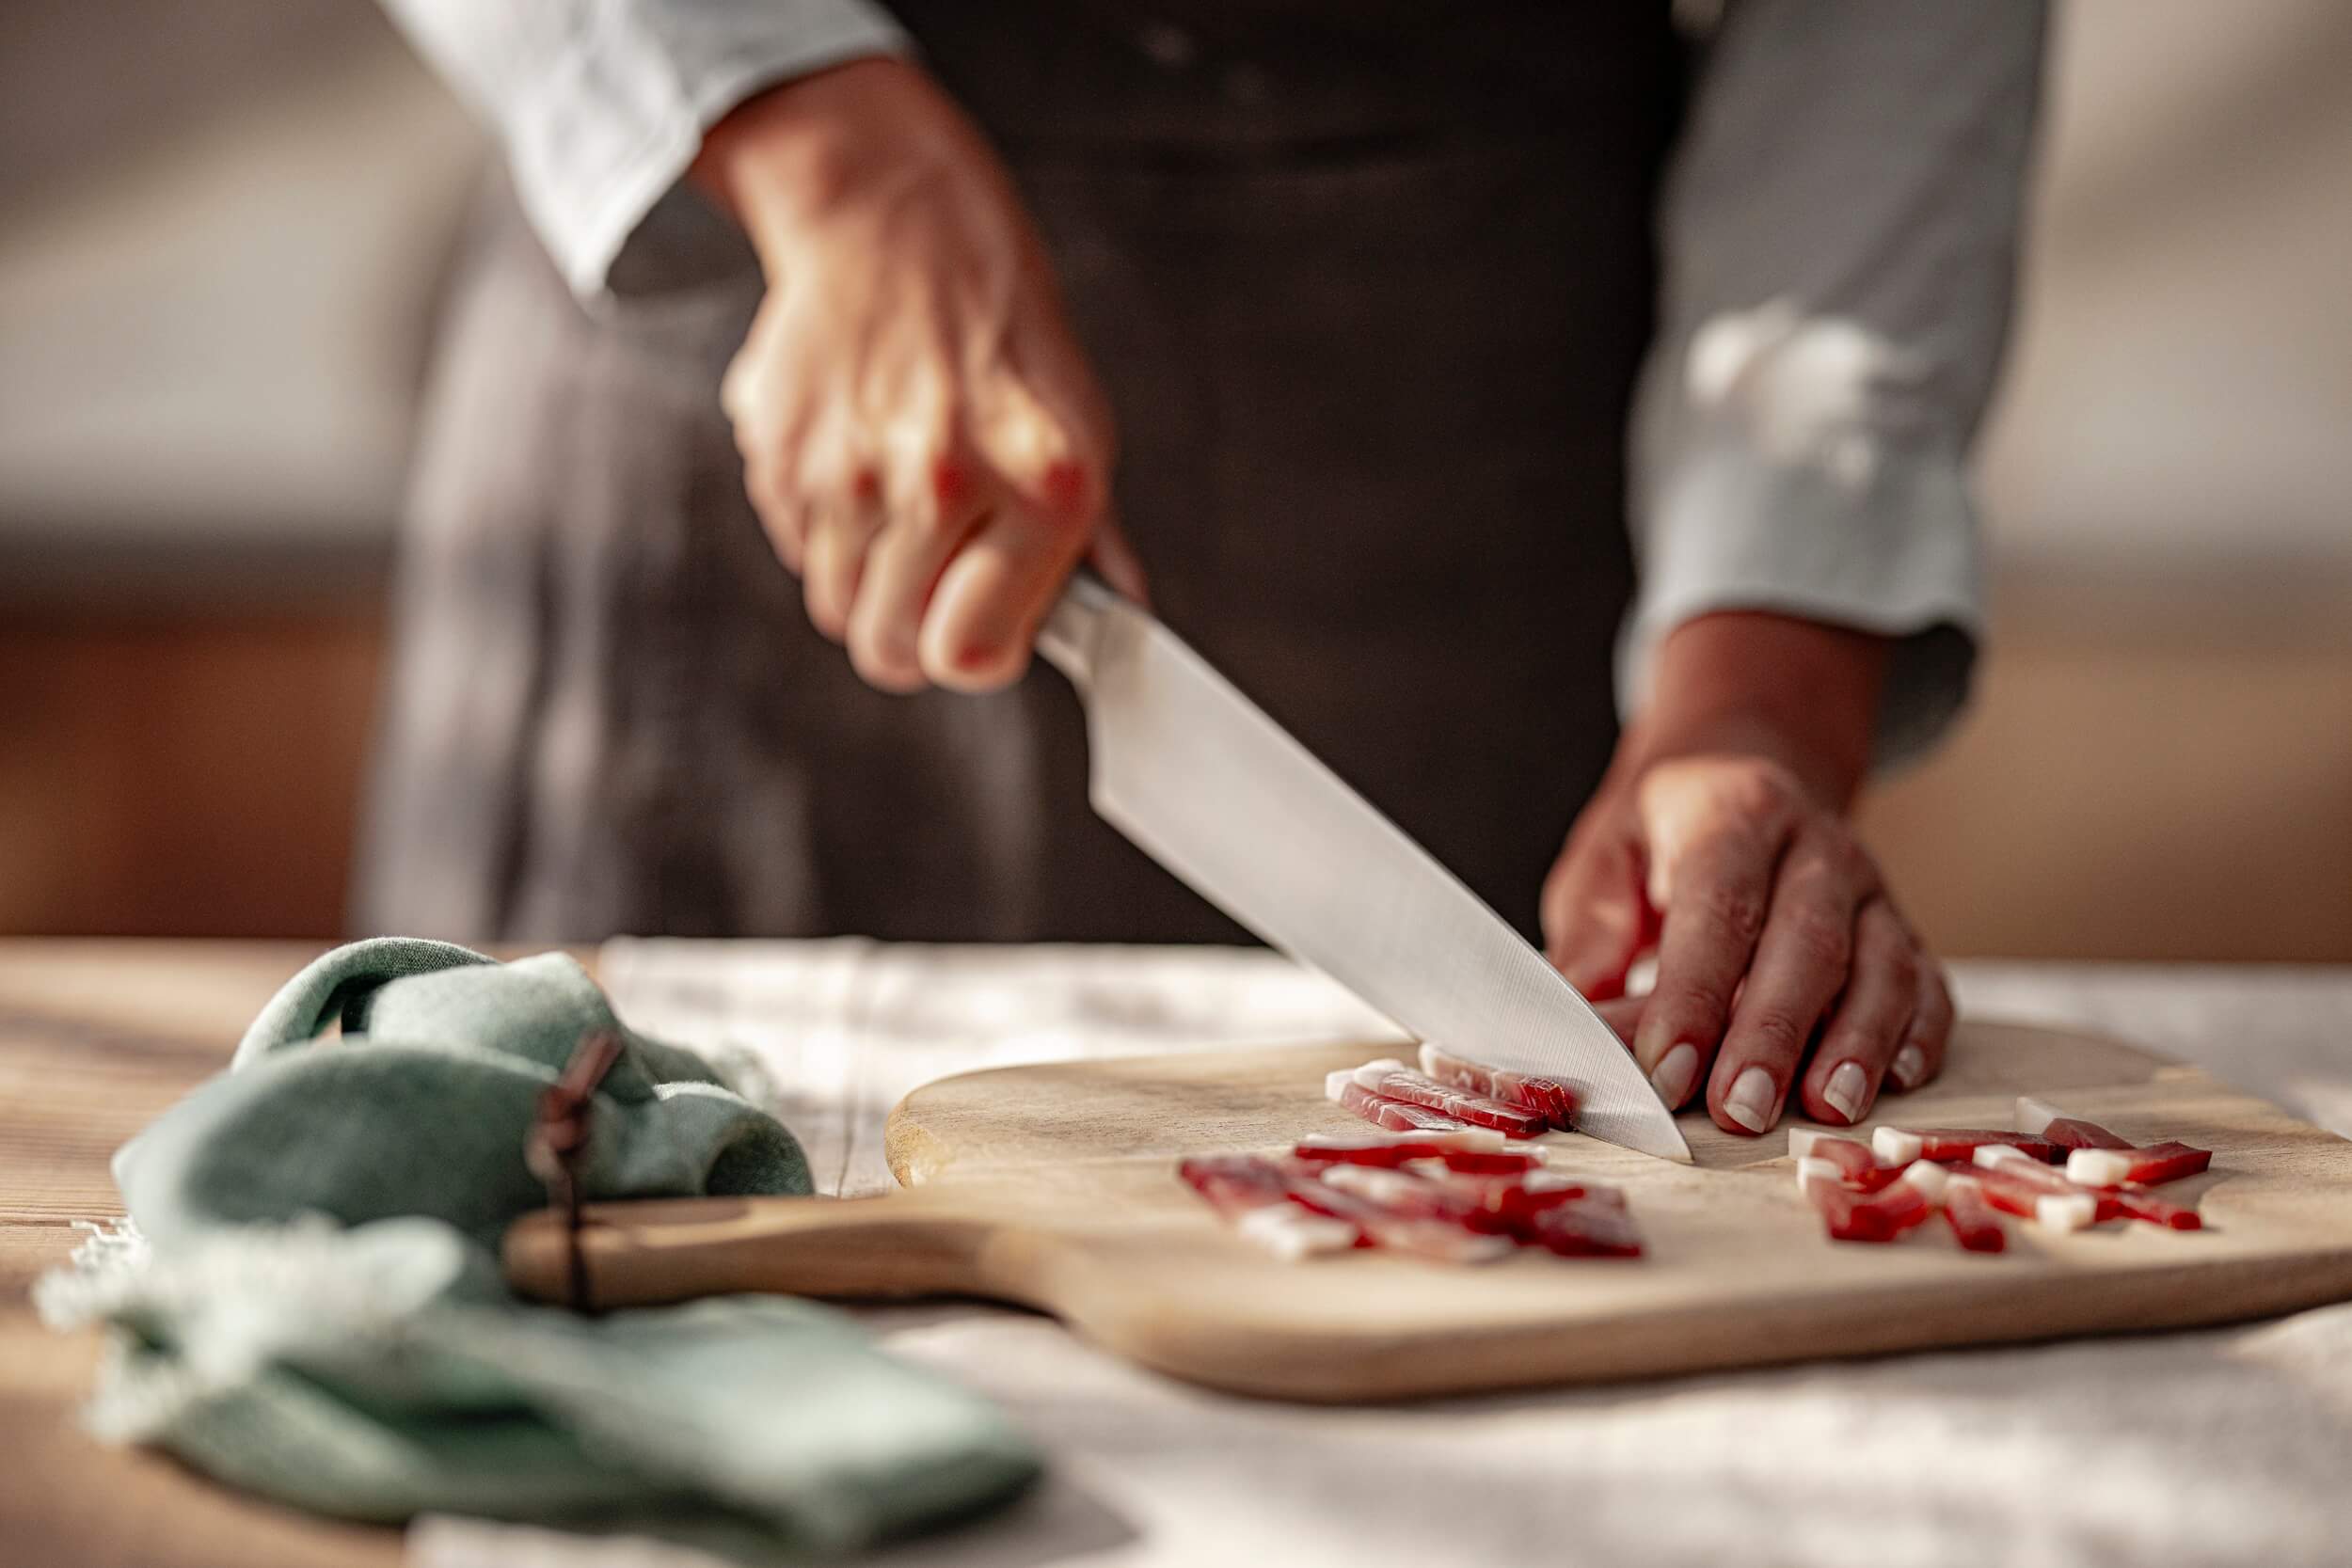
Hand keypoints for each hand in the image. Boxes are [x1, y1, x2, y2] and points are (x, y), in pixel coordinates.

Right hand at [693, 59, 1144, 691]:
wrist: (896, 220)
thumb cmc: (1000, 326)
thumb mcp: (1080, 419)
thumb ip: (1095, 535)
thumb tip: (1121, 618)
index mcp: (1041, 482)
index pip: (972, 654)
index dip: (977, 652)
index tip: (984, 628)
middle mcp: (941, 479)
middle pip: (892, 650)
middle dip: (915, 632)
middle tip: (937, 580)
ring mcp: (848, 470)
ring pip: (839, 608)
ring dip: (870, 581)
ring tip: (902, 508)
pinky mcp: (779, 455)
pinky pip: (798, 551)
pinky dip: (827, 531)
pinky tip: (861, 464)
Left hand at [1541, 614, 1951, 1135]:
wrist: (1745, 769)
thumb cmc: (1661, 832)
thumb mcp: (1605, 857)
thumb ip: (1592, 935)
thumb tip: (1582, 1020)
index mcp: (1732, 815)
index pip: (1718, 907)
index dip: (1693, 994)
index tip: (1667, 1070)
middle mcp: (1815, 846)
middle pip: (1807, 941)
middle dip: (1773, 1033)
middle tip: (1740, 1110)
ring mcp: (1869, 886)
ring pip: (1880, 964)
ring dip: (1856, 1043)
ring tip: (1826, 1110)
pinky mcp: (1902, 927)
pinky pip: (1927, 981)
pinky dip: (1918, 1034)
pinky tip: (1897, 1081)